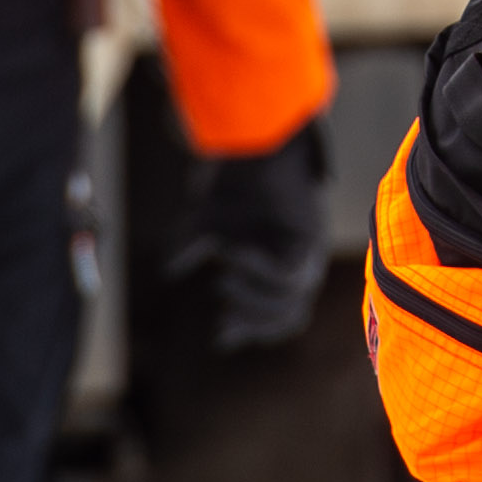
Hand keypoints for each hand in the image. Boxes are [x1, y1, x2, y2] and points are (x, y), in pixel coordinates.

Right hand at [170, 122, 329, 353]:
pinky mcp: (312, 235)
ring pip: (294, 299)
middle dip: (256, 325)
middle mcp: (297, 259)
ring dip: (255, 301)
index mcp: (278, 262)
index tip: (220, 335)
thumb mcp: (206, 220)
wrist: (253, 146)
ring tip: (223, 281)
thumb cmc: (235, 180)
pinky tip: (236, 254)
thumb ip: (192, 246)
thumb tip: (169, 271)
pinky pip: (290, 273)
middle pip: (291, 316)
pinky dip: (260, 271)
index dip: (253, 329)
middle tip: (224, 324)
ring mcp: (308, 248)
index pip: (278, 313)